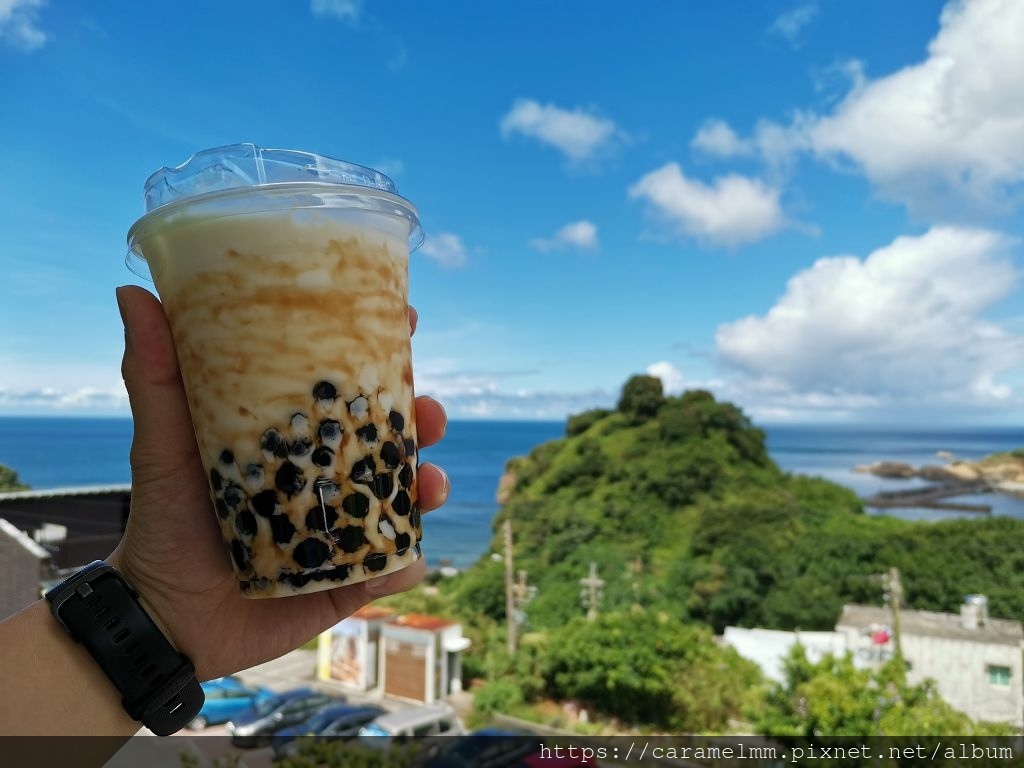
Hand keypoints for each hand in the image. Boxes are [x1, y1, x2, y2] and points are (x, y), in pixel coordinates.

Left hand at [108, 286, 448, 680]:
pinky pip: (396, 567)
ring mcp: (346, 526)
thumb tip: (132, 292)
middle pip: (394, 437)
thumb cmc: (165, 519)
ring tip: (430, 485)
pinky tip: (405, 559)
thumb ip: (155, 375)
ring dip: (432, 485)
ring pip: (409, 498)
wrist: (165, 616)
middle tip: (430, 412)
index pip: (350, 387)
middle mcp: (329, 475)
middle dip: (425, 419)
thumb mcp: (162, 444)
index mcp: (297, 437)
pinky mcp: (351, 579)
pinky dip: (408, 563)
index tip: (406, 321)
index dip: (385, 353)